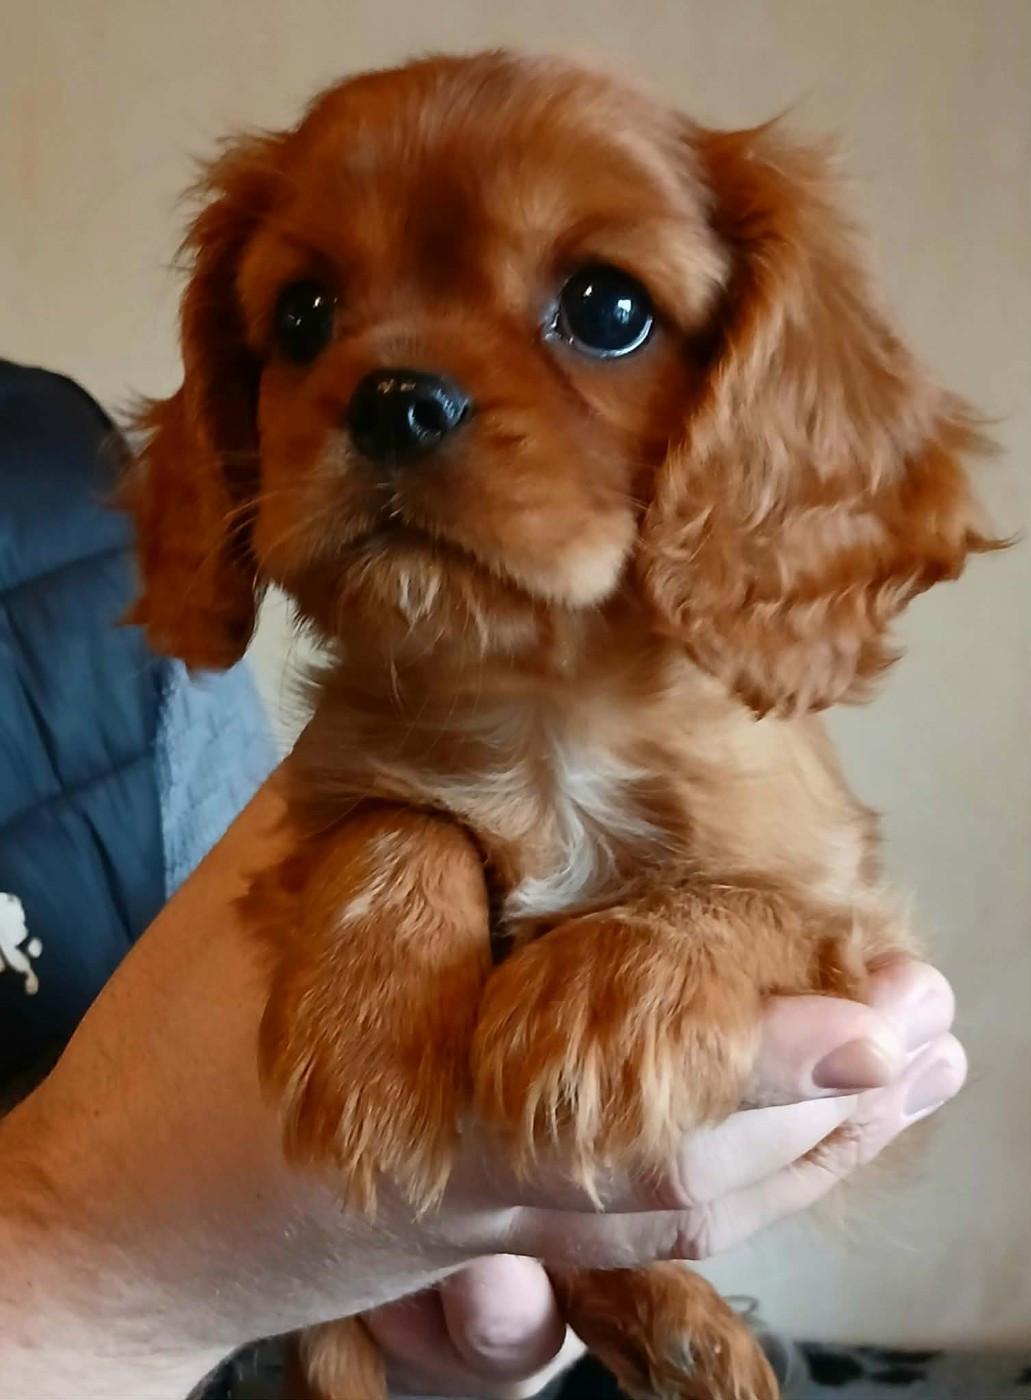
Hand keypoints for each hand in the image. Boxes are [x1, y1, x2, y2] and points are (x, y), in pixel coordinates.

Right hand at [0, 780, 963, 1399]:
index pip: (618, 1103)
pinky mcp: (499, 1249)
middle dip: (825, 1100)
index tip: (876, 1010)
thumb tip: (516, 713)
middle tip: (935, 1022)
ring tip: (914, 1070)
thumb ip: (401, 818)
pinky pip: (647, 1231)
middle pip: (689, 1176)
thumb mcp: (286, 901)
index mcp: (427, 1110)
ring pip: (684, 1212)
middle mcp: (489, 1198)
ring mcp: (501, 1240)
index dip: (761, 1065)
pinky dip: (746, 1182)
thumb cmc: (185, 1050)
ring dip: (811, 1144)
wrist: (117, 1218)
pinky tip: (807, 1135)